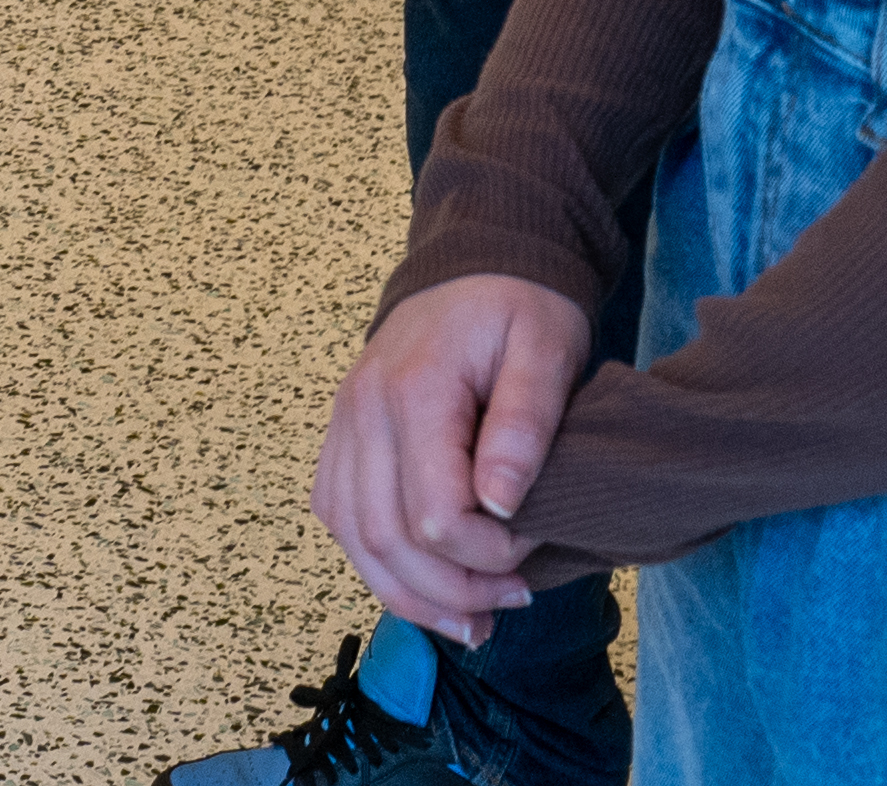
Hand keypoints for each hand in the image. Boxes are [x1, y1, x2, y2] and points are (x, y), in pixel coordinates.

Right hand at [314, 275, 587, 637]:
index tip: (536, 542)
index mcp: (413, 391)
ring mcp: (344, 424)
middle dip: (452, 591)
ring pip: (355, 540)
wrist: (476, 266)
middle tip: (513, 600)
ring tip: (472, 619)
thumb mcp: (546, 350)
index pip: (434, 514)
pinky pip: (340, 517)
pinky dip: (377, 563)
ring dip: (411, 594)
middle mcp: (363, 411)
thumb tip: (501, 504)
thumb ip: (525, 424)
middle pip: (386, 540)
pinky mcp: (343, 437)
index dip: (488, 553)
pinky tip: (424, 581)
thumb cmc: (518, 308)